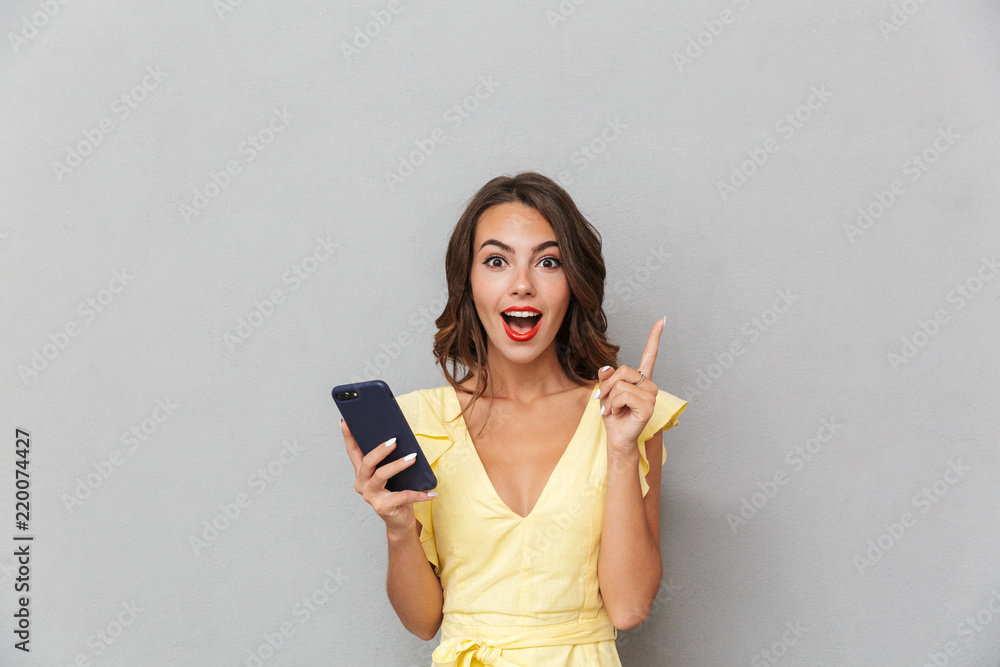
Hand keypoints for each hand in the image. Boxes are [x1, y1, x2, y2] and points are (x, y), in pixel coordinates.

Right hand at [341, 419, 436, 534]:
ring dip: (398, 465)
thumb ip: (390, 459)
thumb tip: (399, 438)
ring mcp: (370, 496)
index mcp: (362, 472)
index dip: (348, 437)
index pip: (353, 452)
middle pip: (367, 463)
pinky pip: (402, 496)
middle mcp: (362, 483)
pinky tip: (430, 492)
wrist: (400, 520)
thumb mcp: (393, 474)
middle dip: (380, 450)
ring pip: (381, 475)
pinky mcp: (382, 507)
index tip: (346, 421)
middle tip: (394, 441)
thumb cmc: (396, 492)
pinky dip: (418, 494)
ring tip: (413, 457)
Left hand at [596, 316, 664, 455]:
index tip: (662, 320)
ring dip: (609, 398)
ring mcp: (651, 395)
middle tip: (603, 400)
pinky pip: (623, 395)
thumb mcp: (605, 392)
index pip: (649, 355)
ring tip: (612, 409)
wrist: (616, 438)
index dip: (655, 337)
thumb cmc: (613, 415)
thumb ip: (606, 378)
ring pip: (621, 385)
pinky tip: (618, 413)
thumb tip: (606, 367)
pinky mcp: (648, 406)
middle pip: (623, 371)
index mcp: (640, 378)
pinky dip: (614, 404)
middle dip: (606, 386)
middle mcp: (648, 384)